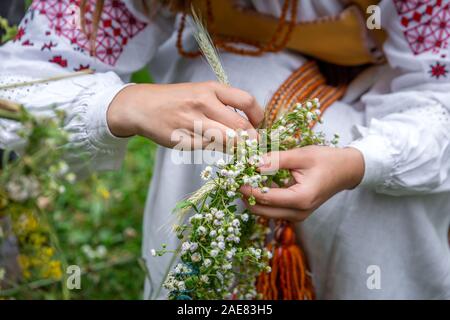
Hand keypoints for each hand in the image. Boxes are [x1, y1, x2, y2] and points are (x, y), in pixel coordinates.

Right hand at [107, 82, 262, 148]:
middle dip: (251, 139)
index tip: (259, 126)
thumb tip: (250, 125)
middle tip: (252, 145)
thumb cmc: (177, 100)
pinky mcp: (184, 141)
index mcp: (211, 89)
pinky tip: (213, 147)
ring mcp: (192, 123)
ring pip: (227, 142)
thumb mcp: (201, 92)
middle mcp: (203, 103)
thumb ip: (224, 105)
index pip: (246, 101)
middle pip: (240, 127)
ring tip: (237, 149)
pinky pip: (209, 150)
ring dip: (236, 149)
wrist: (141, 106)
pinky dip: (217, 151)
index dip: (258, 117)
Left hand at [240, 146, 364, 221]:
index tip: (234, 177)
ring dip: (253, 197)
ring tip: (245, 177)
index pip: (265, 198)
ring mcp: (297, 216)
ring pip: (265, 212)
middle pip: (261, 210)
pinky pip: (273, 209)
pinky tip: (258, 182)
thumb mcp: (301, 155)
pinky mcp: (296, 213)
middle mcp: (298, 213)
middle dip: (246, 195)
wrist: (347, 170)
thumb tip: (252, 163)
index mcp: (301, 199)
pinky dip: (262, 198)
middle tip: (236, 178)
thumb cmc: (327, 160)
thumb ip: (276, 160)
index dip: (246, 188)